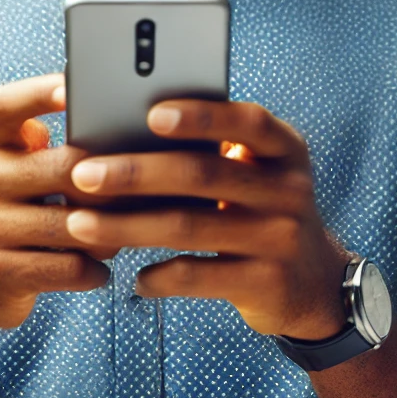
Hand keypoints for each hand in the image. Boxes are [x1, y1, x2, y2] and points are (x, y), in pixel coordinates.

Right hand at [0, 72, 123, 331]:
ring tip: (130, 230)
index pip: (6, 105)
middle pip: (63, 167)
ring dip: (110, 230)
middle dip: (111, 181)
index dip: (39, 92)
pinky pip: (66, 267)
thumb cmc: (16, 208)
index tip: (72, 85)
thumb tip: (122, 123)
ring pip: (72, 223)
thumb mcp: (17, 166)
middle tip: (147, 185)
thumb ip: (53, 143)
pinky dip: (93, 269)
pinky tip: (102, 268)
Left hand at [63, 98, 350, 339]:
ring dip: (128, 224)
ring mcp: (280, 237)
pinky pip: (200, 276)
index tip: (150, 114)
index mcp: (284, 148)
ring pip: (189, 226)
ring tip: (82, 223)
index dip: (200, 116)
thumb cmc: (260, 209)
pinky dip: (161, 276)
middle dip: (135, 172)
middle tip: (83, 173)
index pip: (245, 121)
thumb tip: (126, 131)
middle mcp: (288, 189)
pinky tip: (134, 277)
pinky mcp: (267, 283)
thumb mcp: (255, 171)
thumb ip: (213, 149)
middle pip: (202, 173)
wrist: (314, 282)